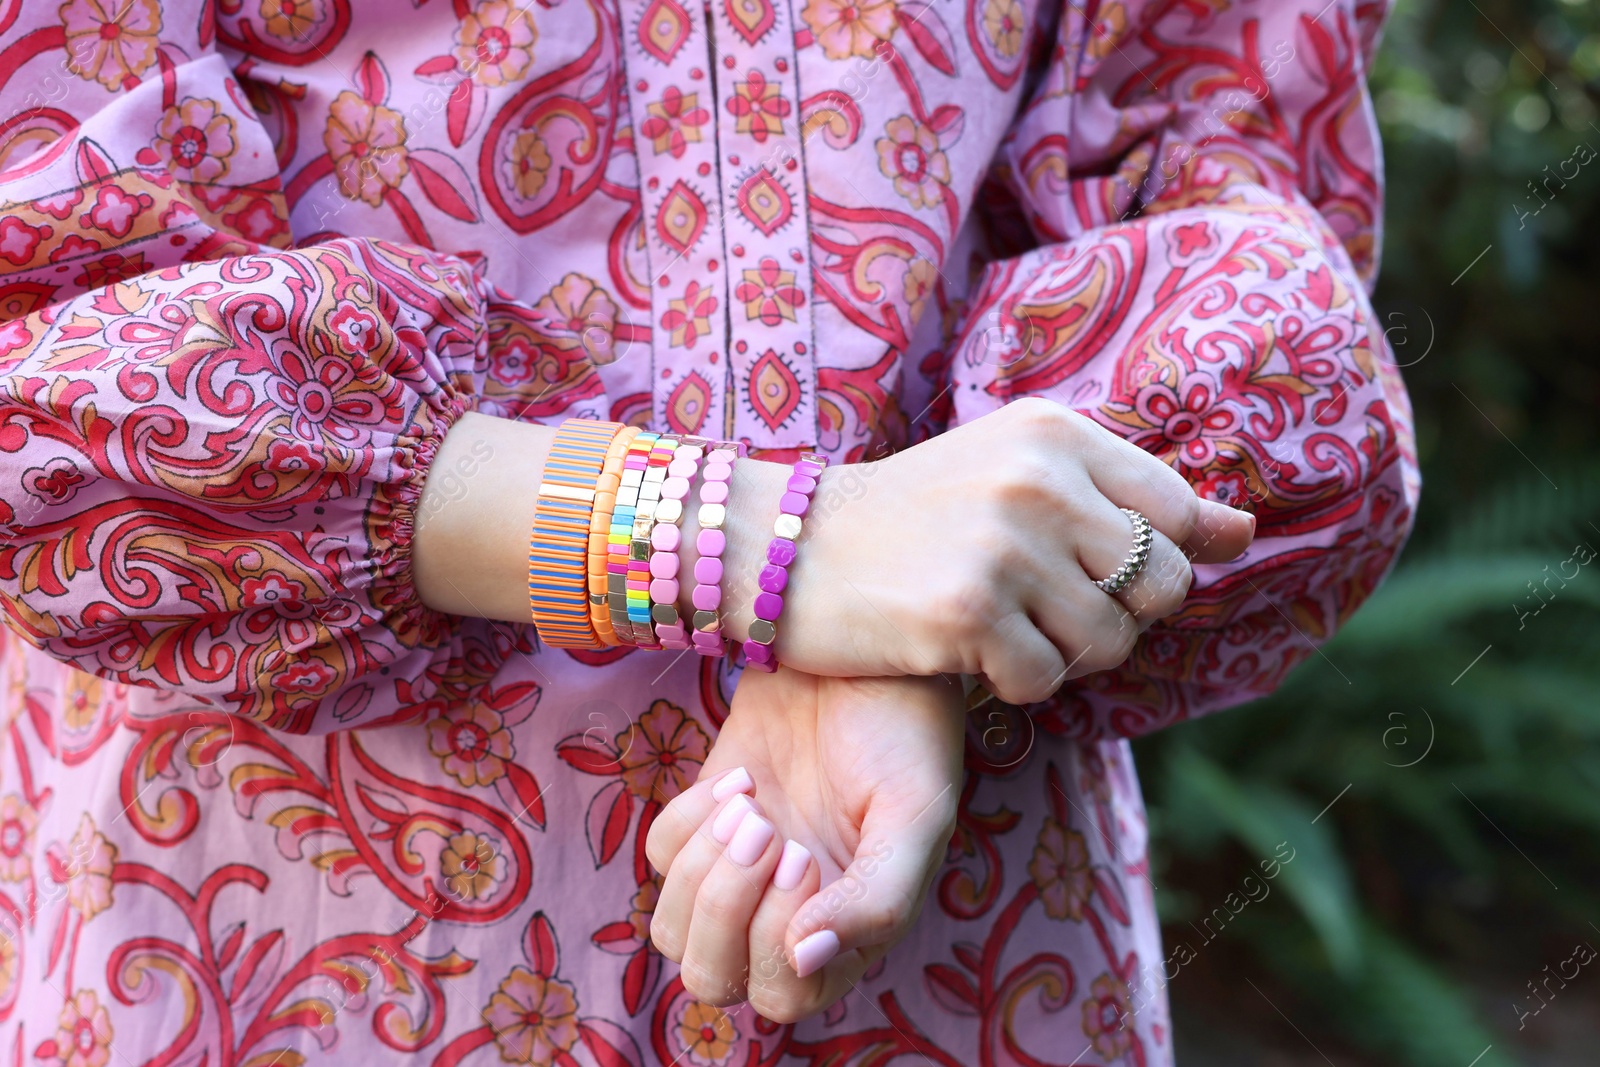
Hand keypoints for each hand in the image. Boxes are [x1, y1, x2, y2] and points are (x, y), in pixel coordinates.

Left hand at [643, 668, 962, 1022]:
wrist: (861, 650)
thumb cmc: (905, 736)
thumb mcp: (915, 820)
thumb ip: (877, 903)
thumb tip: (806, 960)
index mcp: (849, 934)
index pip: (785, 996)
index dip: (775, 939)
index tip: (804, 853)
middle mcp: (787, 916)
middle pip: (714, 978)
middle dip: (724, 910)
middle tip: (767, 830)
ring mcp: (739, 872)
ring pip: (672, 930)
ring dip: (700, 870)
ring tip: (748, 804)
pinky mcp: (704, 822)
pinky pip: (660, 855)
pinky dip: (689, 819)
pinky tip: (742, 778)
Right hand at [767, 399, 1254, 701]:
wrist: (788, 549)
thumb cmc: (912, 517)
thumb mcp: (1020, 478)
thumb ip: (1131, 501)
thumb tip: (1245, 533)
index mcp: (1058, 432)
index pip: (1175, 514)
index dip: (1145, 562)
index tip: (1082, 570)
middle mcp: (1039, 477)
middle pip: (1160, 585)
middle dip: (1116, 616)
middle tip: (1045, 609)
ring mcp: (1004, 544)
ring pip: (1111, 643)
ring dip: (1065, 657)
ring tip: (1004, 630)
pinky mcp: (968, 612)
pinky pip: (1046, 683)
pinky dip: (1013, 685)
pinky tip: (966, 653)